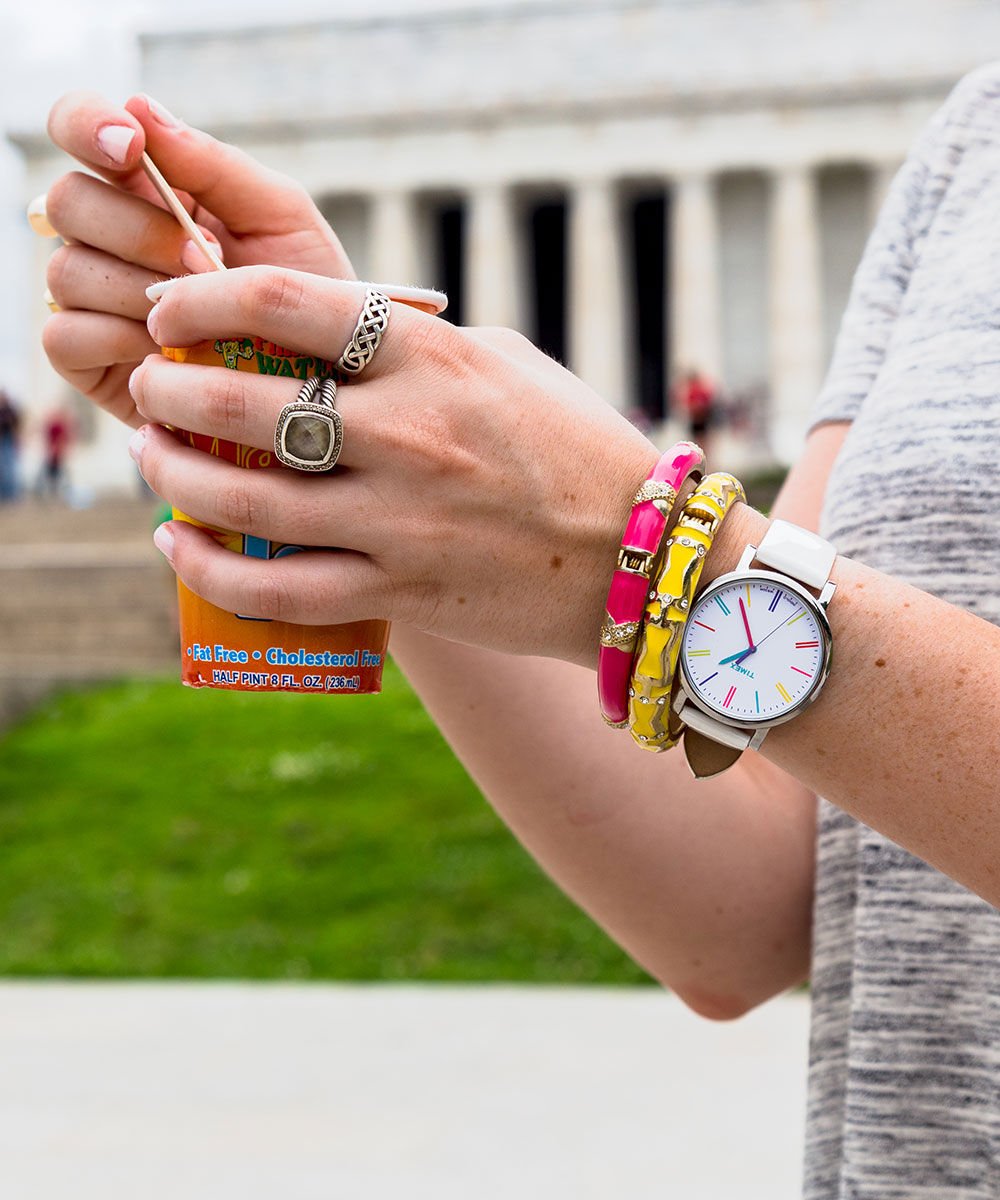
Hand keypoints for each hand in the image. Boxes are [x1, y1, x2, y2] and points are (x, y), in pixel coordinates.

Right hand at [40, 91, 354, 427]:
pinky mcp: (88, 360)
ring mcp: (93, 298)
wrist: (322, 383)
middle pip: (68, 202)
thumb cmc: (307, 293)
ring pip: (67, 271)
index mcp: (149, 187)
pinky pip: (64, 335)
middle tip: (207, 260)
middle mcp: (108, 237)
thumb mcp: (282, 219)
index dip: (87, 125)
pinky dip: (118, 341)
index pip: (81, 129)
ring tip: (205, 318)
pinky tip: (170, 355)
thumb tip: (139, 107)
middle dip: (141, 231)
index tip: (131, 147)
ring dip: (140, 292)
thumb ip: (215, 165)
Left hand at [128, 267, 656, 665]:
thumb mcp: (504, 364)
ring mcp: (402, 520)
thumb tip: (332, 335)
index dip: (203, 300)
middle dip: (169, 391)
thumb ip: (415, 346)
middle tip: (150, 389)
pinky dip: (212, 571)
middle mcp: (409, 435)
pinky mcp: (401, 590)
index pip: (285, 305)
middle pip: (243, 405)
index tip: (172, 314)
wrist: (639, 557)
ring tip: (152, 460)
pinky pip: (281, 590)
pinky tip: (178, 546)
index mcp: (433, 358)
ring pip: (246, 505)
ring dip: (175, 479)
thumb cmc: (573, 447)